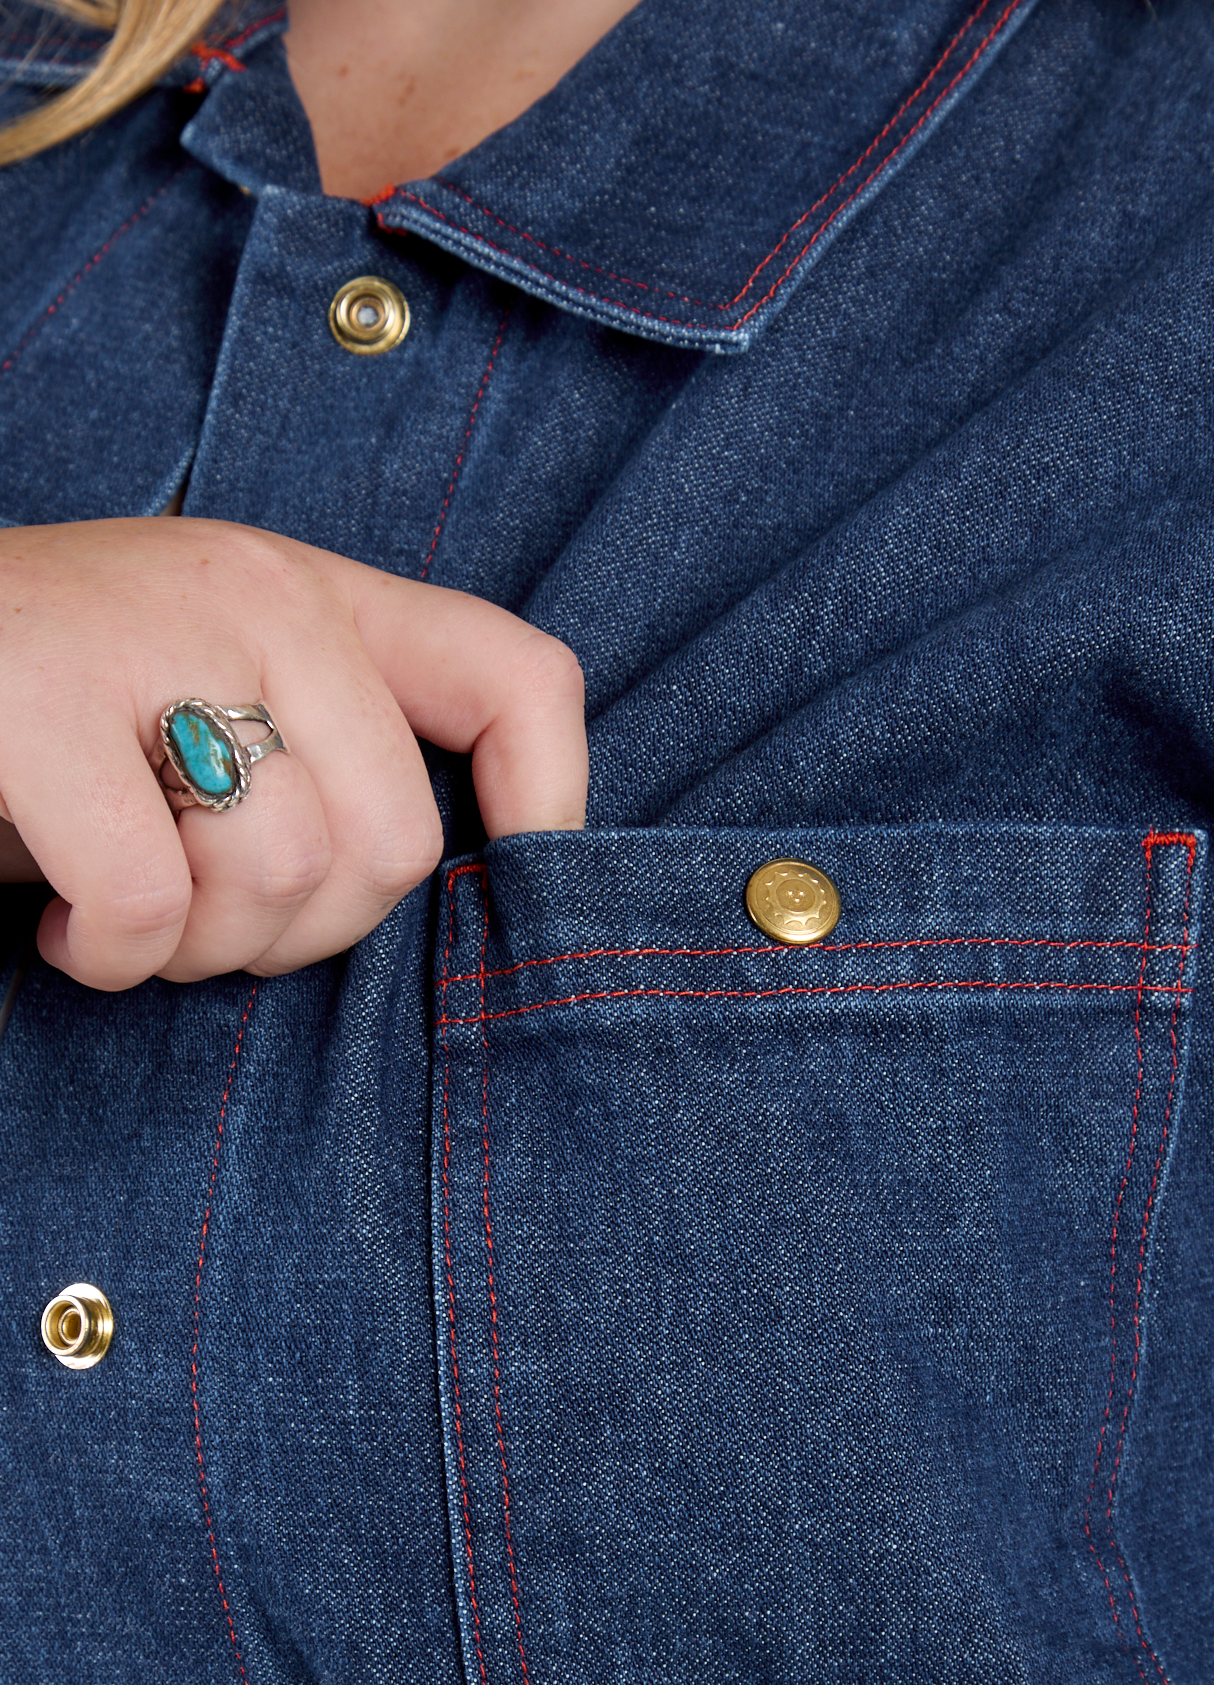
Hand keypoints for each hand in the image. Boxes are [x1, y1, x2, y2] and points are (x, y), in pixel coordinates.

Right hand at [0, 517, 585, 990]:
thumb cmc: (54, 723)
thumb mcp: (213, 715)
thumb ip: (330, 759)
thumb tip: (477, 885)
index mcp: (315, 599)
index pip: (518, 676)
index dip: (555, 802)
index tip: (515, 891)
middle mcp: (257, 594)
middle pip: (396, 841)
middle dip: (304, 935)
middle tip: (203, 921)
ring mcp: (151, 630)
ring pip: (279, 874)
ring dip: (194, 948)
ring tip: (123, 913)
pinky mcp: (37, 695)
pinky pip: (144, 897)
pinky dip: (107, 954)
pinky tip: (62, 925)